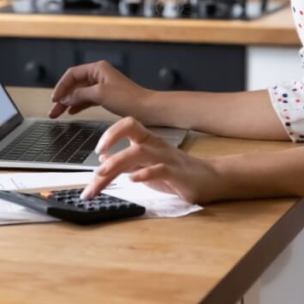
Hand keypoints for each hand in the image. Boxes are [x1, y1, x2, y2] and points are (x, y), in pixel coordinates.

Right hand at [48, 60, 152, 119]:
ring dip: (68, 103)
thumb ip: (80, 94)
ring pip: (80, 93)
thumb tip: (65, 97)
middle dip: (62, 97)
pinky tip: (71, 112)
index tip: (54, 99)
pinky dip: (78, 105)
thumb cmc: (128, 98)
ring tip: (58, 114)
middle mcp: (99, 75)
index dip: (61, 86)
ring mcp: (102, 86)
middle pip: (74, 84)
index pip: (72, 74)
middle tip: (52, 110)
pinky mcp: (106, 96)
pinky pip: (87, 99)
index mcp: (97, 68)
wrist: (147, 109)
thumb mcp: (100, 94)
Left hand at [80, 116, 219, 204]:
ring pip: (140, 152)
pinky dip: (145, 173)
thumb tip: (101, 158)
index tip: (97, 148)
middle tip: (93, 168)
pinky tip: (133, 179)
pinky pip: (160, 169)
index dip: (111, 132)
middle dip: (109, 146)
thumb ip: (125, 162)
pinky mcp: (178, 174)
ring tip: (103, 173)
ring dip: (118, 161)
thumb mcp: (146, 166)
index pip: (128, 124)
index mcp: (148, 141)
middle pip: (131, 135)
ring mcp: (167, 158)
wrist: (210, 178)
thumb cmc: (176, 172)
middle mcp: (156, 146)